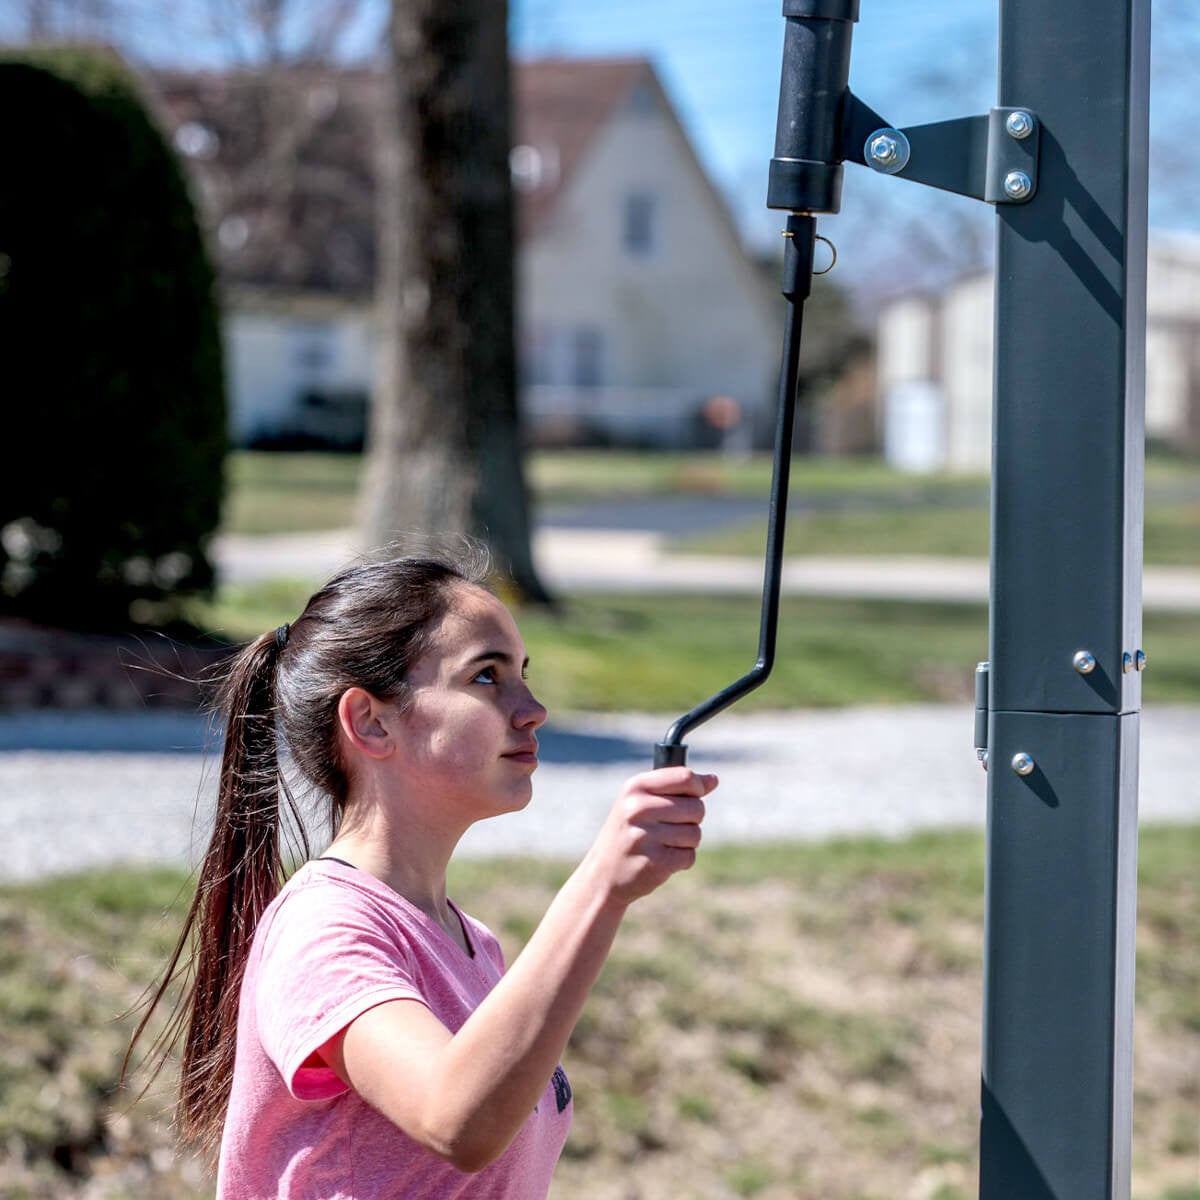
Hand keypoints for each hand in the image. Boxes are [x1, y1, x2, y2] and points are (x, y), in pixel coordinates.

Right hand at [585, 767, 716, 906]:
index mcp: (635, 787)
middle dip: (692, 819)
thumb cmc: (629, 832)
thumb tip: (713, 780)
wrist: (603, 874)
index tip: (692, 796)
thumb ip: (676, 788)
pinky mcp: (654, 862)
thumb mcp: (642, 801)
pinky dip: (682, 861)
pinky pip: (689, 856)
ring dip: (686, 842)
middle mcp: (637, 808)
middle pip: (696, 807)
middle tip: (671, 827)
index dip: (697, 788)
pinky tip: (662, 860)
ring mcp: (645, 836)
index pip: (685, 777)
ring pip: (695, 833)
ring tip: (663, 845)